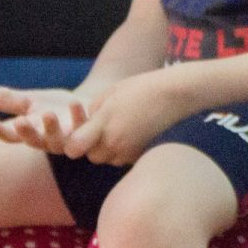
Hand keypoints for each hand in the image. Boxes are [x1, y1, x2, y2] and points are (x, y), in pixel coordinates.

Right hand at [0, 86, 87, 152]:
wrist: (88, 108)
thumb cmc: (56, 108)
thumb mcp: (32, 101)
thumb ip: (11, 100)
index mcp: (32, 133)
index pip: (12, 136)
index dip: (0, 132)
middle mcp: (48, 141)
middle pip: (34, 141)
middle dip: (27, 132)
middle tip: (18, 121)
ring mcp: (69, 140)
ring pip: (58, 140)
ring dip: (52, 128)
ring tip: (48, 113)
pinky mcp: (88, 134)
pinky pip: (84, 127)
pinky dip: (78, 116)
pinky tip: (74, 102)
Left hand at [61, 72, 185, 164]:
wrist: (175, 95)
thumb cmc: (140, 89)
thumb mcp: (109, 94)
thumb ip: (92, 113)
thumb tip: (86, 128)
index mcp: (103, 123)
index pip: (73, 147)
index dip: (73, 143)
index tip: (79, 135)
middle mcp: (114, 142)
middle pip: (92, 156)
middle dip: (92, 145)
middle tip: (104, 127)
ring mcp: (128, 151)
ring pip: (108, 159)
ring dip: (108, 149)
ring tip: (121, 127)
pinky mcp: (140, 155)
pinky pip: (123, 158)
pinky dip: (123, 150)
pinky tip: (132, 133)